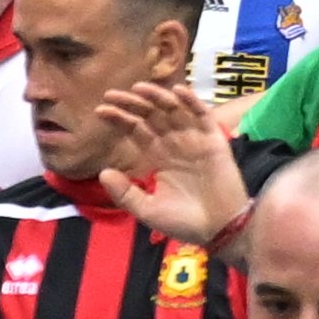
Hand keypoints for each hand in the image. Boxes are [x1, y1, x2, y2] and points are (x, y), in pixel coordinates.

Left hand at [88, 76, 247, 243]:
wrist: (219, 230)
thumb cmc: (184, 222)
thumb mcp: (147, 209)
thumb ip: (125, 193)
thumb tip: (102, 172)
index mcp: (157, 157)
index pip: (136, 130)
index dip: (120, 119)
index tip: (100, 110)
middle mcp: (174, 144)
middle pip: (151, 116)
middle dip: (132, 104)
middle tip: (112, 94)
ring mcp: (195, 140)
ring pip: (175, 110)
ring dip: (158, 97)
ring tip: (139, 88)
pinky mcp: (215, 141)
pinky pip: (203, 116)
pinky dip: (192, 102)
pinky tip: (178, 91)